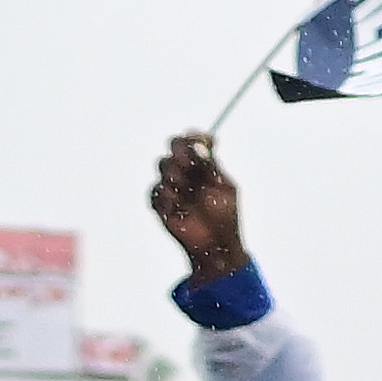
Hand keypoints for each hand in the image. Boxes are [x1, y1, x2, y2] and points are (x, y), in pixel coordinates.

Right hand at [146, 134, 241, 284]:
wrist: (215, 243)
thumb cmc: (224, 215)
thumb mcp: (225, 188)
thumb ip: (212, 167)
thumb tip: (204, 145)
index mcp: (204, 166)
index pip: (193, 142)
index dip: (194, 137)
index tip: (198, 137)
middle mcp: (186, 172)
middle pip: (174, 147)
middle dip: (183, 153)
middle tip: (192, 166)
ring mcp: (171, 185)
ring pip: (164, 165)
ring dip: (177, 176)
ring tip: (190, 195)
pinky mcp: (158, 202)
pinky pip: (156, 191)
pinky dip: (169, 198)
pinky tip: (180, 209)